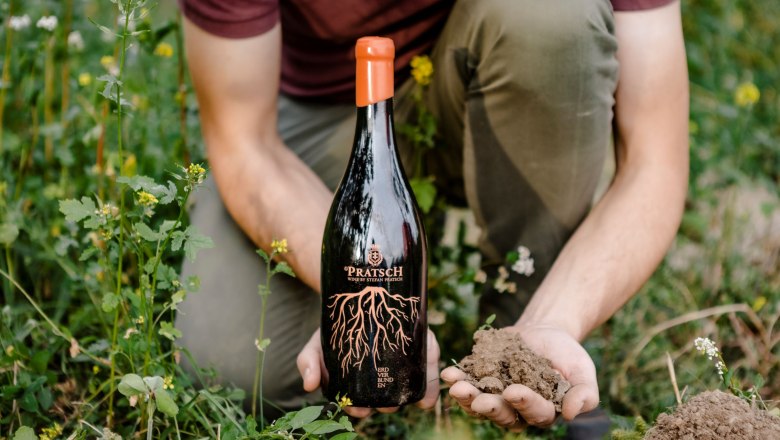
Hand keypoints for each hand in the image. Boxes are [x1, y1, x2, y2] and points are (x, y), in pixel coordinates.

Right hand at [297, 327, 440, 417]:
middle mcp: (380, 380)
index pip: (359, 404)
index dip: (359, 410)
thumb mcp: (316, 344)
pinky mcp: (421, 353)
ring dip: (409, 398)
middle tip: (387, 404)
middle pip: (386, 401)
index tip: (360, 410)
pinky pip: (428, 373)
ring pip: (409, 390)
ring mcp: (402, 367)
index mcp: (357, 384)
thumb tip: (308, 386)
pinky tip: (427, 398)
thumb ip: (308, 363)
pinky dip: (429, 388)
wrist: (354, 299)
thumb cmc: (334, 329)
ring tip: (405, 398)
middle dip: (387, 406)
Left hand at [440, 324, 597, 428]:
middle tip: (478, 399)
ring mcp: (496, 396)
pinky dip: (457, 378)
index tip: (513, 391)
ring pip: (480, 402)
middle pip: (502, 414)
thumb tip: (572, 414)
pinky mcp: (480, 380)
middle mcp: (517, 410)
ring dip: (467, 397)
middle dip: (489, 406)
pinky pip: (467, 382)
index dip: (524, 403)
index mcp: (543, 412)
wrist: (545, 331)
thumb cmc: (567, 355)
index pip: (534, 412)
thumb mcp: (584, 371)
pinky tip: (449, 374)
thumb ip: (584, 394)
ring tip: (456, 387)